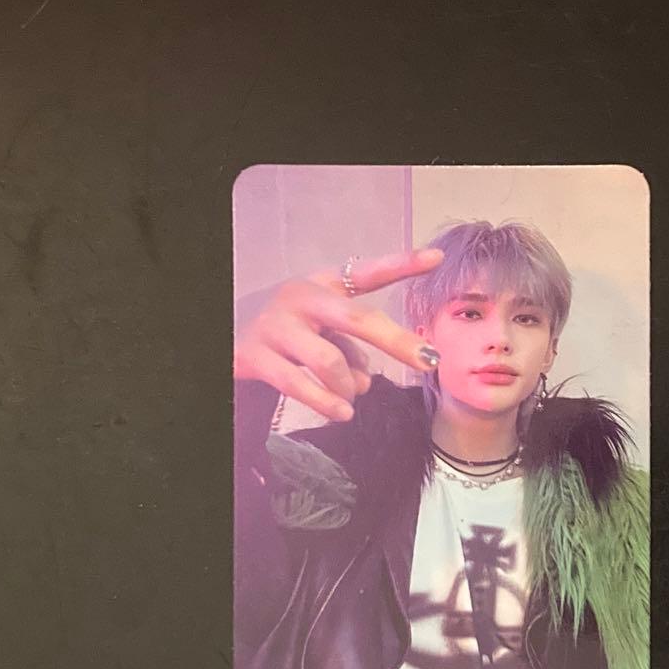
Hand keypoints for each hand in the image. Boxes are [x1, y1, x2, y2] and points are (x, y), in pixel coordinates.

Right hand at [234, 248, 443, 421]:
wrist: (232, 342)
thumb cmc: (291, 335)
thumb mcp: (323, 328)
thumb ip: (351, 347)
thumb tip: (368, 381)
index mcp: (323, 285)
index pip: (366, 273)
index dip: (401, 264)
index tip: (437, 258)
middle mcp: (300, 298)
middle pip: (358, 319)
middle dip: (397, 342)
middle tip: (429, 362)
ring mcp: (277, 327)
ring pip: (330, 362)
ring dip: (349, 386)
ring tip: (350, 397)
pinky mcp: (257, 357)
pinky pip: (300, 385)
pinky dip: (327, 403)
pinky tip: (340, 411)